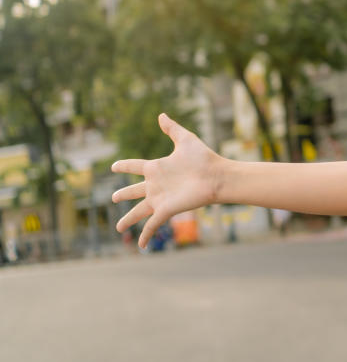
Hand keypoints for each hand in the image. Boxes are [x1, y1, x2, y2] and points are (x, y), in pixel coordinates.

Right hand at [112, 114, 222, 248]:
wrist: (218, 176)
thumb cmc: (204, 158)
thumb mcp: (185, 140)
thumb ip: (172, 128)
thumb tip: (161, 114)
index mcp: (157, 168)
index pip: (135, 166)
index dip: (124, 166)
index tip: (114, 166)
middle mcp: (156, 185)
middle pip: (134, 191)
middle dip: (123, 195)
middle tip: (113, 198)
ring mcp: (160, 199)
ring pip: (138, 212)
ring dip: (128, 220)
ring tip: (117, 228)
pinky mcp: (166, 210)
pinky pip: (151, 225)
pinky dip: (145, 236)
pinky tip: (141, 247)